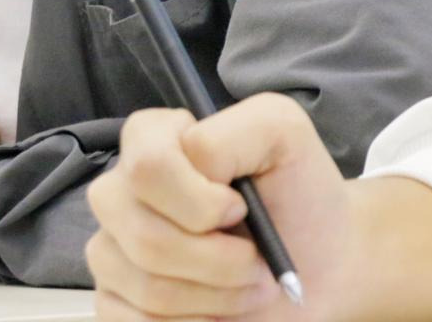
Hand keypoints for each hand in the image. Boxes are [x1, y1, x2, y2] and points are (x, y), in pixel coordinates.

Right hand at [87, 102, 315, 321]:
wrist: (319, 265)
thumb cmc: (299, 196)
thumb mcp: (283, 133)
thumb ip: (236, 129)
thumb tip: (193, 163)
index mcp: (150, 140)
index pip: (145, 167)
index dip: (199, 201)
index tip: (242, 210)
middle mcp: (120, 191)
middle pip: (143, 235)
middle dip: (217, 262)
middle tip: (256, 263)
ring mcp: (112, 249)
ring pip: (145, 286)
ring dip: (215, 298)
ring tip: (247, 288)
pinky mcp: (115, 302)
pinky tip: (216, 315)